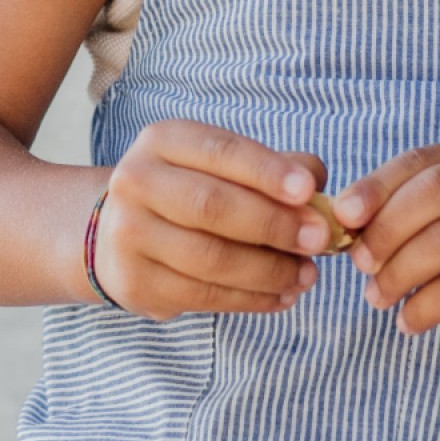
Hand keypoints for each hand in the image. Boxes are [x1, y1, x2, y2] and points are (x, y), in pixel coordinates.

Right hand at [91, 120, 331, 317]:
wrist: (119, 234)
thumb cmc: (191, 191)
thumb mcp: (224, 166)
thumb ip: (275, 168)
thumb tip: (317, 190)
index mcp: (162, 141)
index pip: (220, 150)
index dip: (266, 171)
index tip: (308, 191)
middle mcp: (135, 182)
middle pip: (212, 206)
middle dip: (274, 225)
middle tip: (319, 240)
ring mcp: (128, 235)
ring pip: (211, 258)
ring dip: (270, 271)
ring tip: (307, 275)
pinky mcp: (134, 284)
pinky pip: (203, 296)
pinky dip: (251, 299)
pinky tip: (281, 296)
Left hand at [331, 145, 439, 367]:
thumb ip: (409, 215)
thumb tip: (344, 224)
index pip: (423, 161)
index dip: (376, 185)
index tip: (342, 215)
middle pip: (433, 193)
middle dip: (385, 229)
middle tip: (359, 264)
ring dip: (397, 273)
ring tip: (377, 297)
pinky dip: (421, 308)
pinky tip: (408, 322)